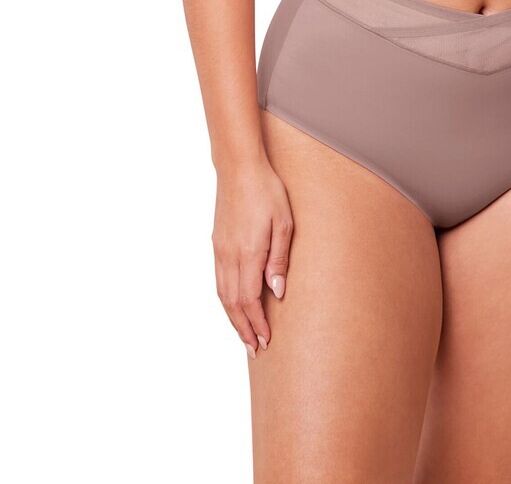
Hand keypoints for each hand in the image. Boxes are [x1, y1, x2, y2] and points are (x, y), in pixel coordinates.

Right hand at [211, 156, 293, 356]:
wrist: (238, 168)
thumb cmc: (267, 191)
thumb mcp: (284, 222)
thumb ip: (279, 259)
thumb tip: (276, 293)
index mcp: (248, 253)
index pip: (249, 300)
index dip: (256, 324)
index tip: (265, 342)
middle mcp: (229, 256)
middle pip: (232, 304)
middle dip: (244, 329)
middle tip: (254, 350)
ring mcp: (220, 250)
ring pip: (222, 295)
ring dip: (233, 318)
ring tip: (245, 335)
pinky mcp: (216, 244)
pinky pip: (218, 281)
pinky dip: (225, 300)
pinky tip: (233, 306)